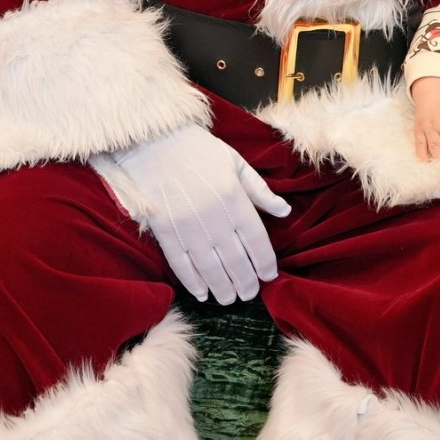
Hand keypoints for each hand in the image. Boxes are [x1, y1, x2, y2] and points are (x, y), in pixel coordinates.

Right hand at [99, 124, 291, 304]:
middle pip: (235, 261)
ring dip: (222, 288)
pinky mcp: (165, 231)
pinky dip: (193, 282)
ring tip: (229, 298)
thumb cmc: (199, 150)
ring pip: (210, 268)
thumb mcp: (236, 163)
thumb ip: (261, 191)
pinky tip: (202, 293)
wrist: (154, 141)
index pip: (256, 241)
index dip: (265, 263)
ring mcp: (188, 227)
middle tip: (249, 294)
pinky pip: (182, 265)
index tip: (269, 275)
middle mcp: (215, 218)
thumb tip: (285, 212)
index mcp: (235, 199)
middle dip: (245, 282)